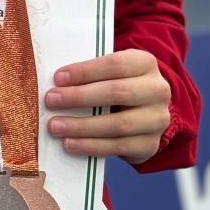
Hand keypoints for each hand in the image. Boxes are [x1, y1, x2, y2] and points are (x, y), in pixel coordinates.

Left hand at [44, 50, 170, 164]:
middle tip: (51, 100)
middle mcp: (157, 90)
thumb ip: (90, 72)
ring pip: (118, 124)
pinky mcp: (150, 144)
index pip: (115, 64)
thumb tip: (56, 82)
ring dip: (82, 126)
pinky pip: (118, 147)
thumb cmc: (118, 84)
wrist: (145, 111)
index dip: (85, 71)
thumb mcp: (110, 70)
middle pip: (117, 92)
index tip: (58, 78)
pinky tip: (70, 143)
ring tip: (55, 126)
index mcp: (145, 63)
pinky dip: (91, 146)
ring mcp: (157, 119)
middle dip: (79, 97)